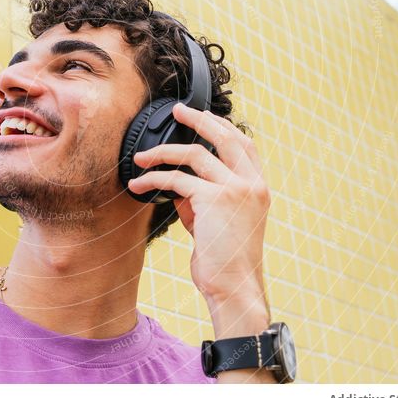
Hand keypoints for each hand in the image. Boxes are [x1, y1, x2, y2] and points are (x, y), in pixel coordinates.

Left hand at [127, 103, 270, 301]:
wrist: (234, 286)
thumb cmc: (224, 260)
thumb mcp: (219, 222)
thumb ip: (204, 199)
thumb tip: (178, 184)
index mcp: (258, 188)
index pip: (244, 145)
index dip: (223, 127)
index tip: (202, 117)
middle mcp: (252, 184)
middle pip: (226, 136)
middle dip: (199, 119)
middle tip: (177, 110)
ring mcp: (236, 189)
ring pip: (195, 154)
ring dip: (163, 152)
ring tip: (141, 157)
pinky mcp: (214, 199)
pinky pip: (177, 179)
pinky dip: (154, 179)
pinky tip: (139, 185)